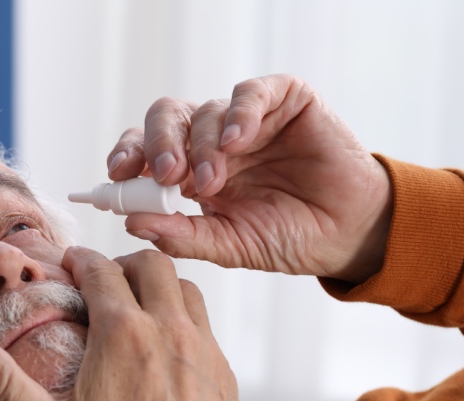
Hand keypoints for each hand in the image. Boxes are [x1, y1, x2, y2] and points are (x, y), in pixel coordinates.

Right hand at [0, 247, 249, 400]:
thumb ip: (2, 387)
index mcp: (122, 334)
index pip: (102, 270)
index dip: (82, 260)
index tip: (71, 264)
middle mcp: (168, 330)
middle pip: (153, 264)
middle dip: (124, 263)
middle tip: (104, 282)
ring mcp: (202, 350)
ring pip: (186, 288)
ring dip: (161, 286)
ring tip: (138, 307)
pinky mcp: (224, 373)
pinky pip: (206, 324)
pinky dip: (184, 318)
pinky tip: (168, 348)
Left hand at [109, 74, 392, 282]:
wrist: (346, 235)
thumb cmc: (286, 238)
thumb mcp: (229, 245)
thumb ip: (181, 235)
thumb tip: (131, 223)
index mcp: (189, 171)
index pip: (144, 151)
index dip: (127, 156)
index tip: (117, 176)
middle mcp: (211, 140)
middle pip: (166, 119)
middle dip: (158, 144)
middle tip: (166, 174)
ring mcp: (247, 119)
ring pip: (205, 111)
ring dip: (202, 145)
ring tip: (213, 181)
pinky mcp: (285, 100)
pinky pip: (251, 93)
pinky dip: (239, 113)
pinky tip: (238, 142)